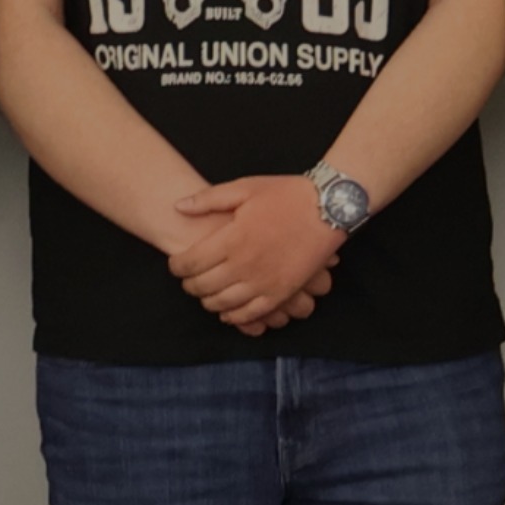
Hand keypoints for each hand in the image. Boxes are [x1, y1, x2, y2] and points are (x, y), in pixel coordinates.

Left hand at [164, 177, 345, 333]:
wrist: (328, 207)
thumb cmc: (286, 195)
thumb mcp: (245, 188)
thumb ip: (208, 199)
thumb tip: (178, 206)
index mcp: (231, 239)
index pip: (189, 263)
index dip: (177, 266)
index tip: (176, 264)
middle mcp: (244, 265)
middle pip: (202, 286)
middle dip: (189, 285)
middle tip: (188, 280)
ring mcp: (264, 282)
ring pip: (223, 304)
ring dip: (208, 302)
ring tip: (205, 294)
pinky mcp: (281, 293)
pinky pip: (251, 314)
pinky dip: (235, 317)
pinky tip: (228, 312)